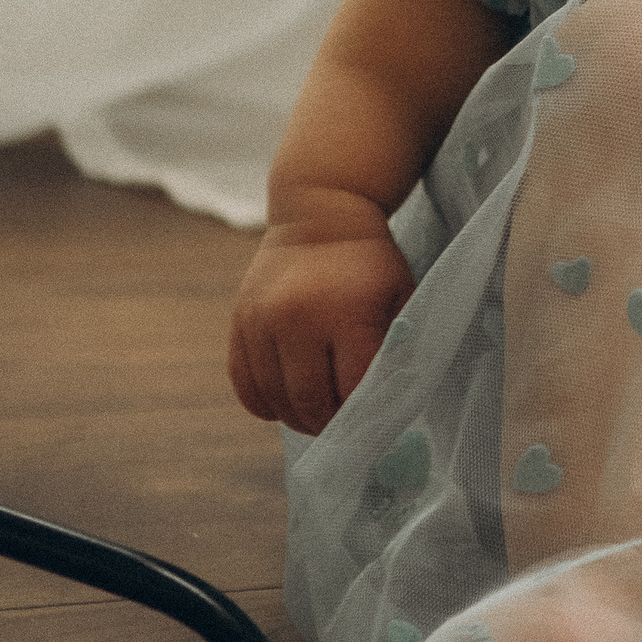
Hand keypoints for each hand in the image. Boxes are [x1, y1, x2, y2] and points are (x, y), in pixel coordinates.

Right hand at [228, 190, 414, 433]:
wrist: (319, 214)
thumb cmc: (370, 264)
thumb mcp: (401, 297)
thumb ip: (398, 348)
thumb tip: (389, 406)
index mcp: (347, 313)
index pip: (352, 389)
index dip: (363, 414)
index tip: (372, 422)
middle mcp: (298, 318)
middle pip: (309, 401)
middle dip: (329, 425)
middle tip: (342, 426)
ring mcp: (262, 321)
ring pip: (274, 399)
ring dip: (297, 419)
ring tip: (317, 416)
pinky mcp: (239, 322)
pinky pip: (244, 384)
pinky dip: (264, 404)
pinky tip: (286, 402)